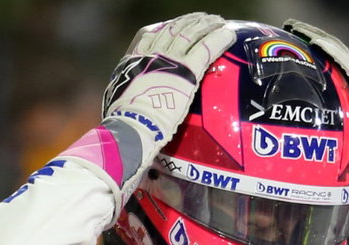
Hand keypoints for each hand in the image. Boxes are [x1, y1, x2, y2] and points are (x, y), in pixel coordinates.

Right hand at [102, 14, 237, 167]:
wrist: (134, 122)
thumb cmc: (123, 120)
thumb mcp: (118, 100)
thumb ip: (127, 95)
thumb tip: (124, 105)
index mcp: (136, 59)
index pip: (151, 35)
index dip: (165, 28)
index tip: (173, 25)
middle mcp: (154, 53)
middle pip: (174, 30)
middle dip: (189, 22)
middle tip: (202, 18)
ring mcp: (172, 59)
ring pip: (192, 34)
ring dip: (207, 24)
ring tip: (218, 21)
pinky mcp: (189, 69)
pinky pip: (207, 47)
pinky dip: (220, 38)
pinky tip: (230, 34)